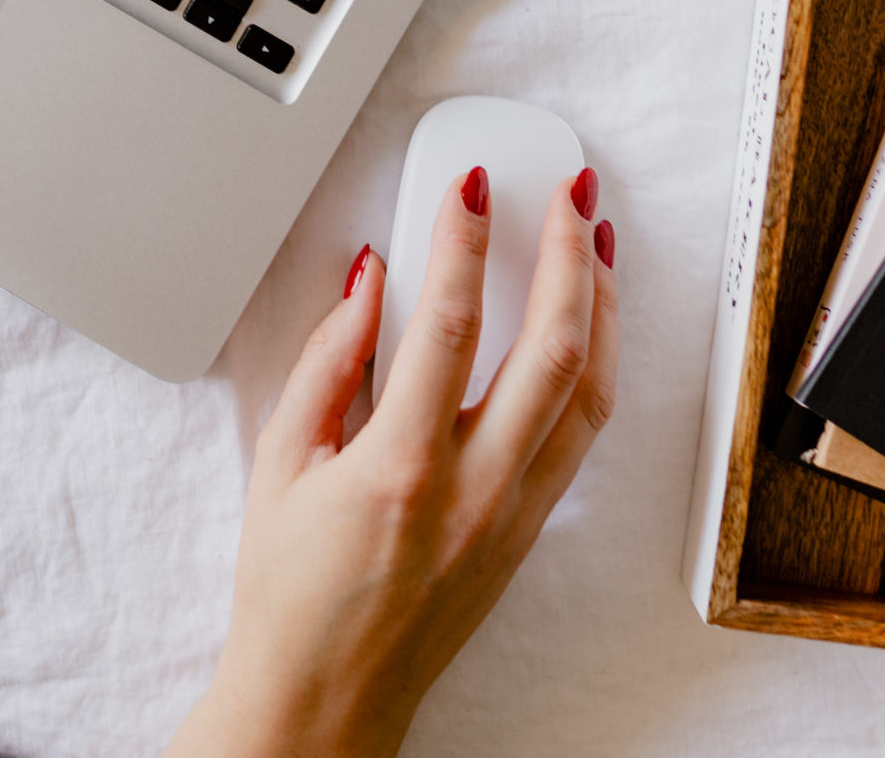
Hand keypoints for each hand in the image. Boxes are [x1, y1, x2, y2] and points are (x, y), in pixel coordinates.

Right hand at [168, 169, 619, 757]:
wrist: (323, 698)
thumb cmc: (290, 589)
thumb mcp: (282, 463)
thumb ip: (328, 361)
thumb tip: (371, 279)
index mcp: (400, 468)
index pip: (452, 323)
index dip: (465, 239)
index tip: (470, 185)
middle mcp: (474, 490)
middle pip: (555, 348)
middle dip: (569, 254)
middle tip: (570, 192)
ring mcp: (514, 515)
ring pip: (592, 392)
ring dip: (602, 306)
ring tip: (594, 242)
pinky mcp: (529, 532)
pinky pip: (583, 434)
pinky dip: (596, 365)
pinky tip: (588, 324)